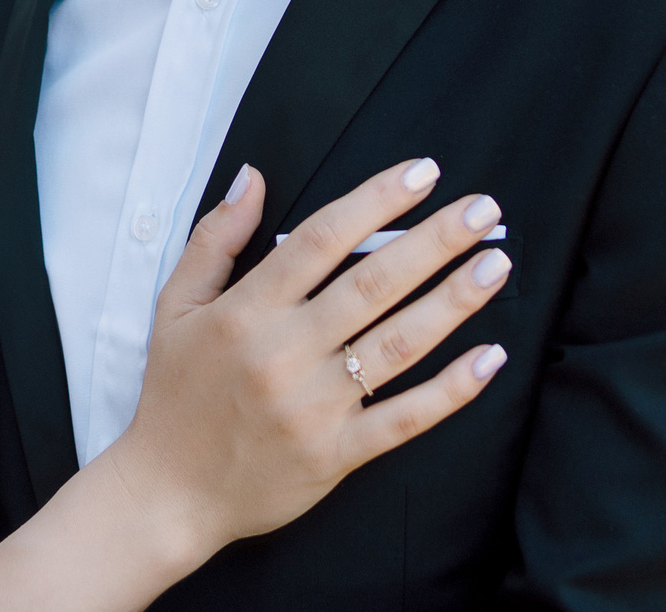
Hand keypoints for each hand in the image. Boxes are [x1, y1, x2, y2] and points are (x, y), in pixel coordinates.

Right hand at [101, 159, 511, 563]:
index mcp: (246, 312)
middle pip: (373, 284)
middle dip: (434, 241)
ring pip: (397, 345)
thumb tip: (252, 177)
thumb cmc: (176, 392)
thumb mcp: (176, 306)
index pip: (321, 240)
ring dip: (453, 302)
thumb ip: (216, 238)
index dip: (375, 201)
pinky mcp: (336, 455)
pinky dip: (451, 390)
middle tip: (482, 209)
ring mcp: (314, 407)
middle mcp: (284, 354)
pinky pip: (404, 419)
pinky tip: (489, 357)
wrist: (169, 492)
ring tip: (495, 265)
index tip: (422, 173)